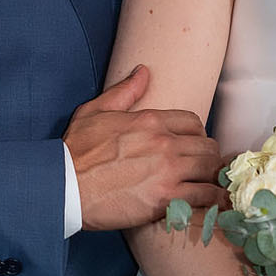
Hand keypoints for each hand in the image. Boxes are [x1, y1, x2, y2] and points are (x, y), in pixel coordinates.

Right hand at [66, 65, 224, 231]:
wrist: (63, 187)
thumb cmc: (75, 151)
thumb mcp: (95, 111)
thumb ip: (124, 92)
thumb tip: (143, 71)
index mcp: (150, 120)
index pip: (193, 122)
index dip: (195, 135)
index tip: (191, 147)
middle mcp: (164, 143)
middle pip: (207, 146)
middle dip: (207, 157)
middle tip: (202, 169)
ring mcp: (167, 171)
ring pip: (210, 168)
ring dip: (212, 177)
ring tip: (210, 186)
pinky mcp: (166, 198)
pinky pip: (205, 195)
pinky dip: (212, 199)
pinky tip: (212, 203)